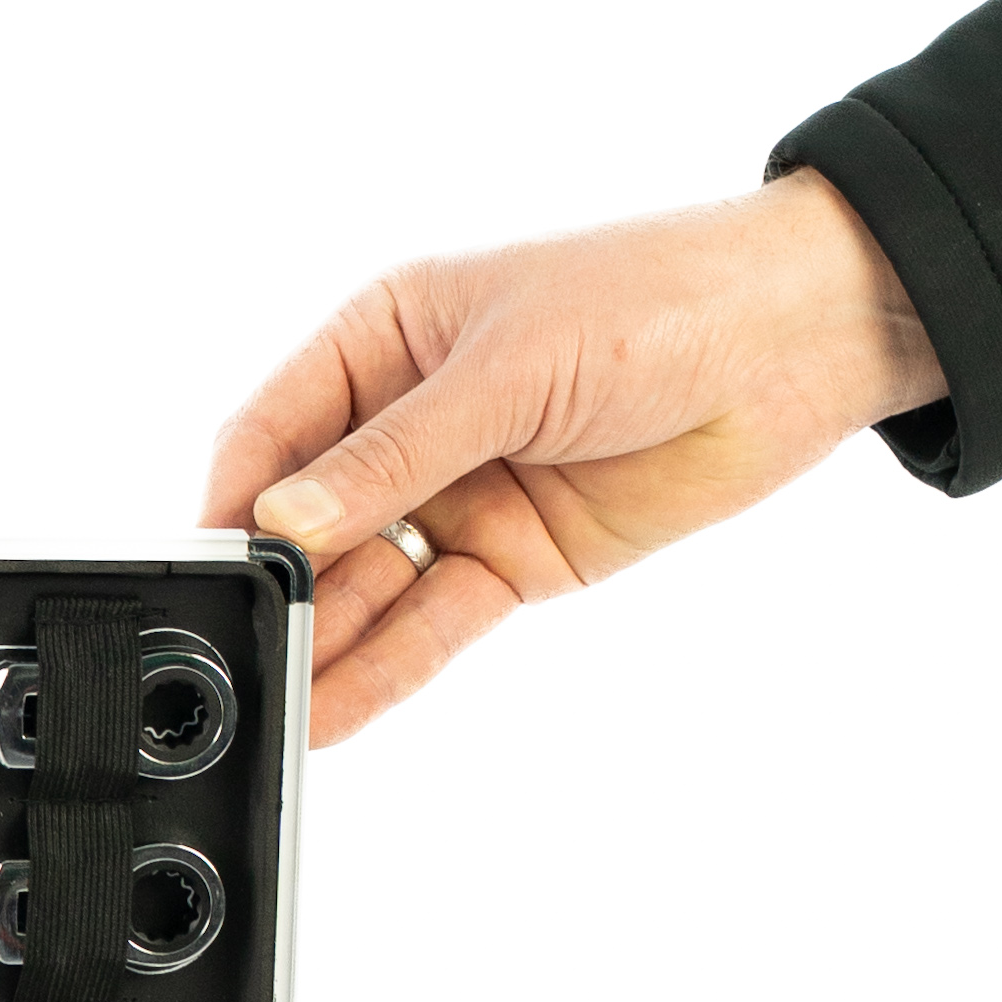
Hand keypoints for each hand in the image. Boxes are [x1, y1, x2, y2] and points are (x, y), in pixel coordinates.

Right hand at [201, 172, 947, 742]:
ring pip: (371, 583)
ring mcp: (463, 494)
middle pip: (316, 521)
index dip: (234, 501)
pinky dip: (389, 665)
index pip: (275, 429)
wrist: (800, 339)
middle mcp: (412, 421)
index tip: (201, 569)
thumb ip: (394, 456)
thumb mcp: (508, 367)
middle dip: (278, 588)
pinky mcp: (517, 558)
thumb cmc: (657, 298)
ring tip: (279, 699)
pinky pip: (437, 621)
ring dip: (327, 642)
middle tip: (242, 651)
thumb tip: (286, 523)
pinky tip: (338, 703)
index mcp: (385, 338)